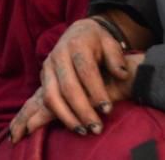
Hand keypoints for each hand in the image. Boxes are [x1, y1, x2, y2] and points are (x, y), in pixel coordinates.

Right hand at [9, 18, 143, 141]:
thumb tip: (121, 75)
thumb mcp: (111, 43)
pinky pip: (47, 99)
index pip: (86, 71)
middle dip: (82, 110)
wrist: (78, 32)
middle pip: (68, 87)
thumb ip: (117, 58)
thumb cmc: (98, 42)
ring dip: (67, 116)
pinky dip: (59, 115)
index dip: (96, 91)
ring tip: (84, 131)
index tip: (108, 110)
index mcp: (77, 45)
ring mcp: (48, 66)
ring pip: (52, 96)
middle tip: (97, 128)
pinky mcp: (43, 77)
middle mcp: (58, 55)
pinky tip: (74, 125)